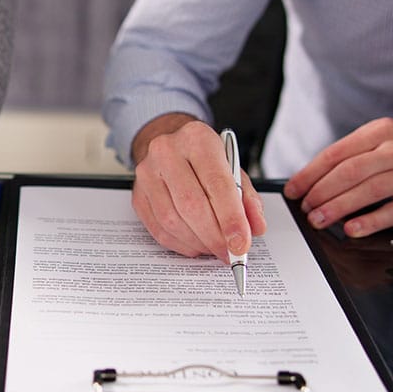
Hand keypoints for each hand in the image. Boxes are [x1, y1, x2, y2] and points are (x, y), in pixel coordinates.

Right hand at [130, 113, 267, 259]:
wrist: (171, 146)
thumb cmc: (204, 159)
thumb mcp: (232, 168)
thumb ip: (247, 198)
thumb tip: (254, 228)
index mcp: (197, 139)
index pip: (217, 184)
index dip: (231, 219)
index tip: (240, 244)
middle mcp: (167, 152)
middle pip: (192, 205)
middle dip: (214, 237)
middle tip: (229, 252)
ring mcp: (147, 173)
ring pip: (172, 220)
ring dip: (197, 243)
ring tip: (213, 247)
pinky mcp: (137, 194)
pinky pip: (158, 229)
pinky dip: (180, 244)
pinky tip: (195, 244)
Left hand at [283, 118, 392, 237]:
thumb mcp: (388, 136)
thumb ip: (356, 153)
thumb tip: (316, 177)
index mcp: (381, 132)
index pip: (336, 154)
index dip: (310, 174)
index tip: (294, 190)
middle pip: (349, 172)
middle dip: (320, 193)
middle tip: (304, 208)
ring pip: (368, 191)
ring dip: (338, 208)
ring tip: (319, 219)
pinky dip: (370, 221)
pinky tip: (352, 229)